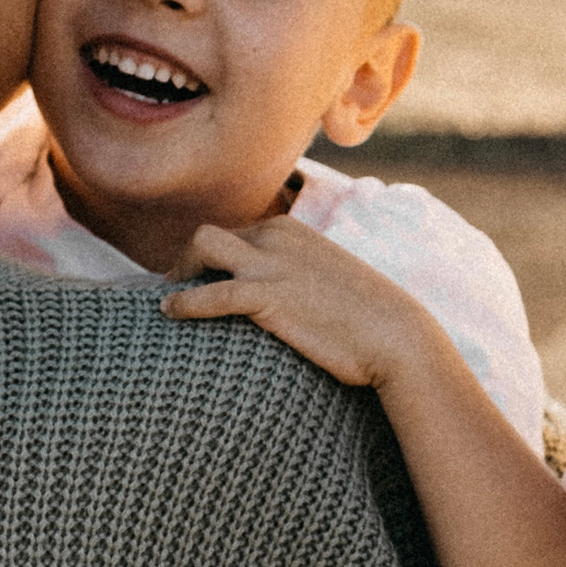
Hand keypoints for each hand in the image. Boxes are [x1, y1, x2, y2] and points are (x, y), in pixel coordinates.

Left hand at [159, 214, 438, 392]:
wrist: (396, 336)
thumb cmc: (369, 317)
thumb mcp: (330, 279)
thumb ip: (300, 274)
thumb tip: (282, 294)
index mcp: (292, 230)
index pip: (235, 234)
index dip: (212, 260)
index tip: (201, 281)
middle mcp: (277, 238)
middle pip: (209, 237)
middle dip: (188, 262)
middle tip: (179, 291)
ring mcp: (271, 265)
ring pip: (202, 246)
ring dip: (180, 272)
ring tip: (169, 298)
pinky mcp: (268, 297)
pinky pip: (211, 293)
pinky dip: (184, 303)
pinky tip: (170, 313)